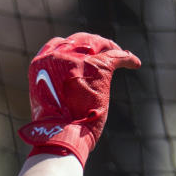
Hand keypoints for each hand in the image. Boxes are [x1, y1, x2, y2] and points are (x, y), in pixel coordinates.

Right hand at [18, 32, 140, 165]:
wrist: (60, 135)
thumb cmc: (52, 126)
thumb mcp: (47, 98)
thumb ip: (55, 84)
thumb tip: (70, 84)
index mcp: (40, 64)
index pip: (57, 44)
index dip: (71, 47)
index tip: (81, 52)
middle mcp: (57, 57)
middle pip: (80, 40)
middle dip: (93, 44)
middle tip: (103, 51)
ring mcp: (78, 60)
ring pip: (100, 45)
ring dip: (110, 48)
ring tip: (120, 55)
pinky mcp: (98, 67)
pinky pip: (118, 56)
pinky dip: (128, 59)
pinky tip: (135, 64)